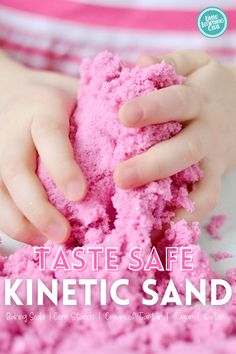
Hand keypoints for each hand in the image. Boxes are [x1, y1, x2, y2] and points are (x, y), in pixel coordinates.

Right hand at [0, 53, 86, 243]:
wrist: (11, 91)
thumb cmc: (56, 99)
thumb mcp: (77, 93)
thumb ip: (100, 113)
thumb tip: (142, 144)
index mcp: (42, 108)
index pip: (49, 137)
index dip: (62, 166)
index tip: (80, 194)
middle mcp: (11, 129)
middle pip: (15, 171)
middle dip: (38, 207)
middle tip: (63, 235)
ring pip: (0, 191)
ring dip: (22, 223)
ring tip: (49, 244)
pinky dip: (15, 223)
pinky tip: (37, 237)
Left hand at [114, 50, 235, 221]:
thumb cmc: (204, 86)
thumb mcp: (194, 64)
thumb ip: (169, 62)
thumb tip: (140, 63)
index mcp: (196, 98)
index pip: (175, 102)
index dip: (152, 108)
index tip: (123, 116)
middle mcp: (206, 131)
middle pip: (185, 149)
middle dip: (153, 164)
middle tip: (121, 177)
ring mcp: (213, 159)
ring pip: (200, 182)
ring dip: (172, 200)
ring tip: (140, 215)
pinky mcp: (215, 178)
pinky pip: (206, 200)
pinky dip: (187, 215)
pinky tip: (161, 227)